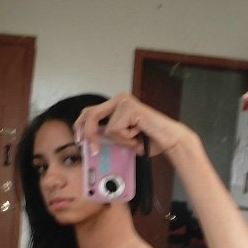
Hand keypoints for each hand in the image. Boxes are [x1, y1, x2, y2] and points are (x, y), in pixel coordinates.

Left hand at [73, 92, 190, 156]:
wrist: (169, 140)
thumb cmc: (150, 140)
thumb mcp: (123, 138)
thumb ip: (109, 136)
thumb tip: (90, 144)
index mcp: (116, 105)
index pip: (90, 111)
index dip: (80, 125)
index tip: (79, 140)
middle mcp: (119, 99)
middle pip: (91, 114)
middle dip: (88, 133)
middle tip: (91, 149)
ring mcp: (124, 101)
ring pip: (108, 128)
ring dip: (121, 139)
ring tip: (135, 137)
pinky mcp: (130, 108)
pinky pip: (117, 130)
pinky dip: (127, 138)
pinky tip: (139, 134)